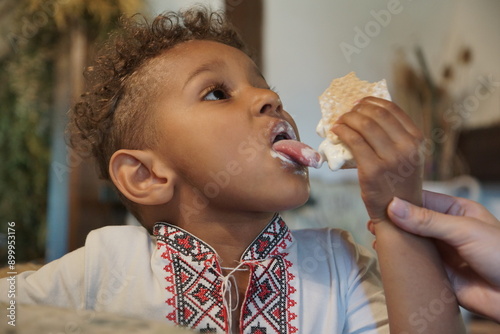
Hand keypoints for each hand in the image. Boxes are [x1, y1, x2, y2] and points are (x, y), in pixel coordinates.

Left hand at [332, 97, 423, 222]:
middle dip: (357, 109)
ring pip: (364, 125)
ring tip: (340, 121)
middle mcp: (407, 147)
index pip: (392, 109)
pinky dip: (342, 131)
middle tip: (346, 112)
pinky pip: (353, 141)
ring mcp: (390, 158)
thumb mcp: (407, 156)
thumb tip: (368, 114)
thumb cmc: (398, 182)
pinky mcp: (372, 170)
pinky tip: (336, 131)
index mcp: (417, 139)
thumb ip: (395, 136)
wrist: (398, 213)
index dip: (372, 101)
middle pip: (376, 114)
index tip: (360, 102)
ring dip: (347, 119)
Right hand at [387, 190, 499, 321]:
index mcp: (457, 211)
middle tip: (373, 220)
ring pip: (412, 242)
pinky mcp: (438, 274)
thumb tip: (394, 207)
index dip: (401, 199)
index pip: (422, 199)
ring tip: (376, 236)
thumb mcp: (464, 230)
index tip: (379, 199)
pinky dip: (400, 260)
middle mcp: (447, 230)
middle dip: (394, 220)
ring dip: (395, 240)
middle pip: (413, 221)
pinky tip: (388, 256)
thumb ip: (427, 220)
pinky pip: (414, 264)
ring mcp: (442, 252)